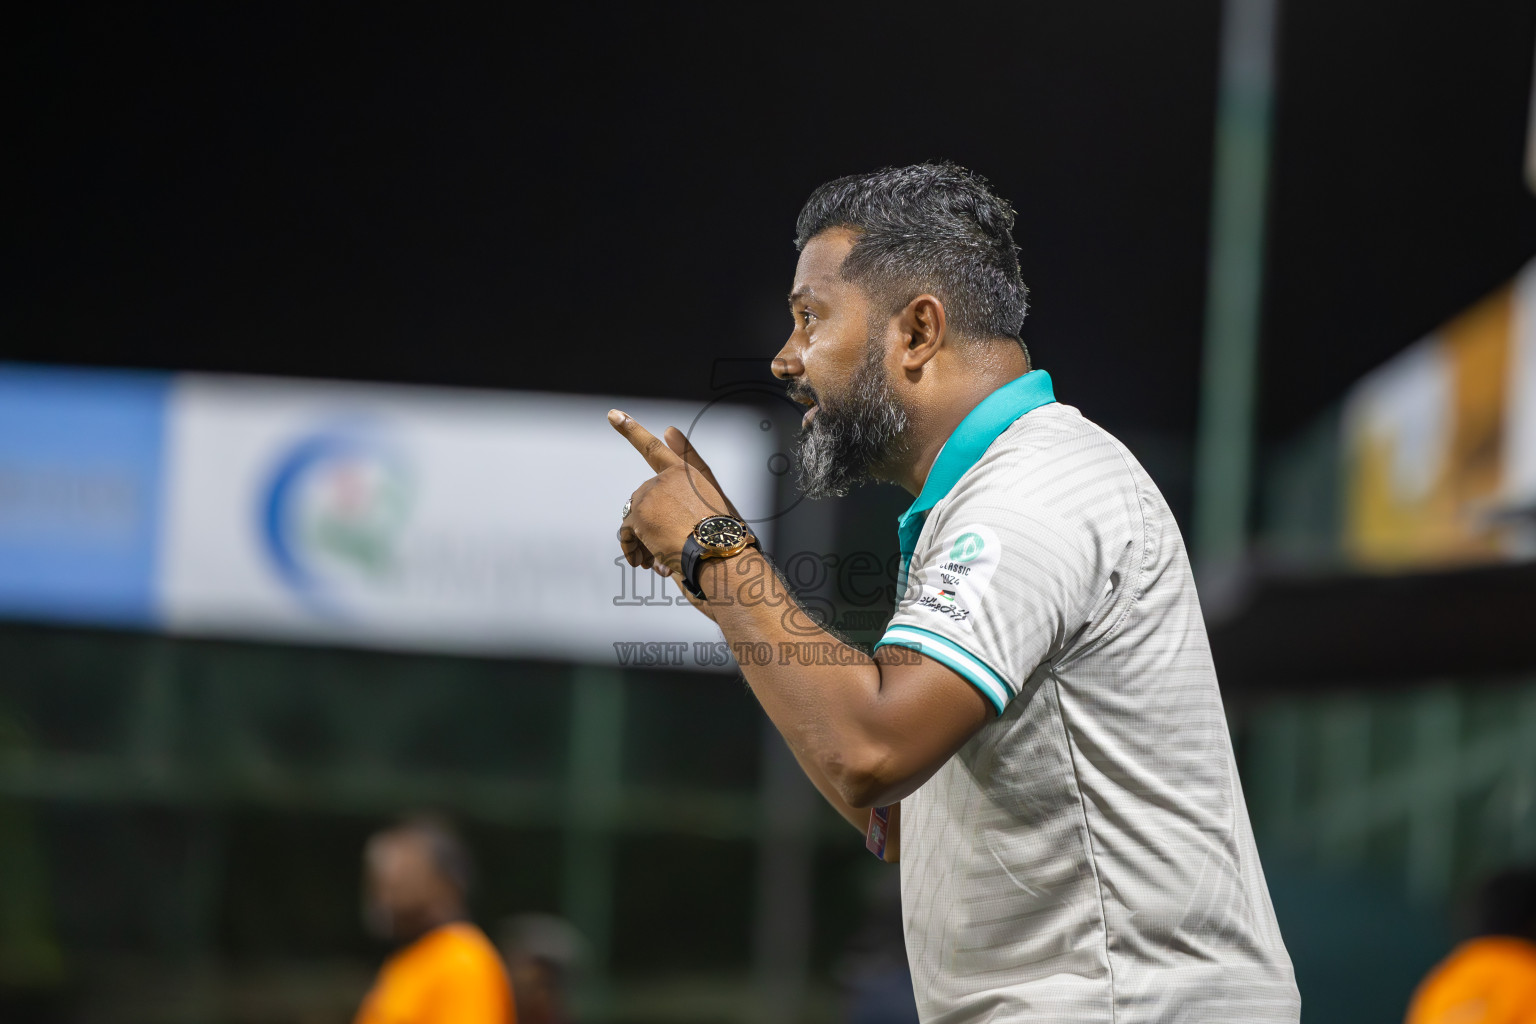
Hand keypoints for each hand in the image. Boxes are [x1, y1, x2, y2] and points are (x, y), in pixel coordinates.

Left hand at [609, 410, 739, 579]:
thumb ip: (689, 464)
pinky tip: (654, 562)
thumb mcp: (711, 496)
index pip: (654, 449)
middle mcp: (668, 477)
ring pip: (634, 517)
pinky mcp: (641, 511)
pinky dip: (635, 548)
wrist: (721, 553)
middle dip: (648, 525)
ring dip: (643, 541)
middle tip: (663, 551)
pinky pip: (627, 531)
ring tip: (662, 559)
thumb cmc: (722, 532)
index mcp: (686, 472)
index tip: (614, 415)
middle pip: (642, 500)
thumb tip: (669, 430)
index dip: (633, 431)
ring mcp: (653, 492)